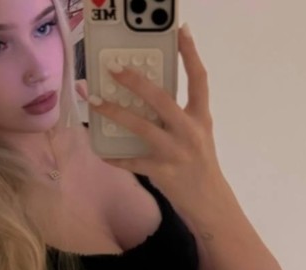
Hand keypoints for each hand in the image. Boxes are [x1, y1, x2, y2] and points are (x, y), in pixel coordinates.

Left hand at [86, 24, 224, 216]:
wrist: (211, 204)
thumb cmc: (201, 168)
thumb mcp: (199, 137)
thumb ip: (180, 119)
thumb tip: (149, 101)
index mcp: (201, 118)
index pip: (199, 79)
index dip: (190, 53)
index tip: (180, 31)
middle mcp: (190, 131)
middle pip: (161, 98)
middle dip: (135, 81)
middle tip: (114, 69)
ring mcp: (175, 152)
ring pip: (141, 127)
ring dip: (114, 112)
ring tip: (95, 101)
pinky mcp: (162, 172)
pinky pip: (132, 162)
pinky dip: (115, 157)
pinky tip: (101, 152)